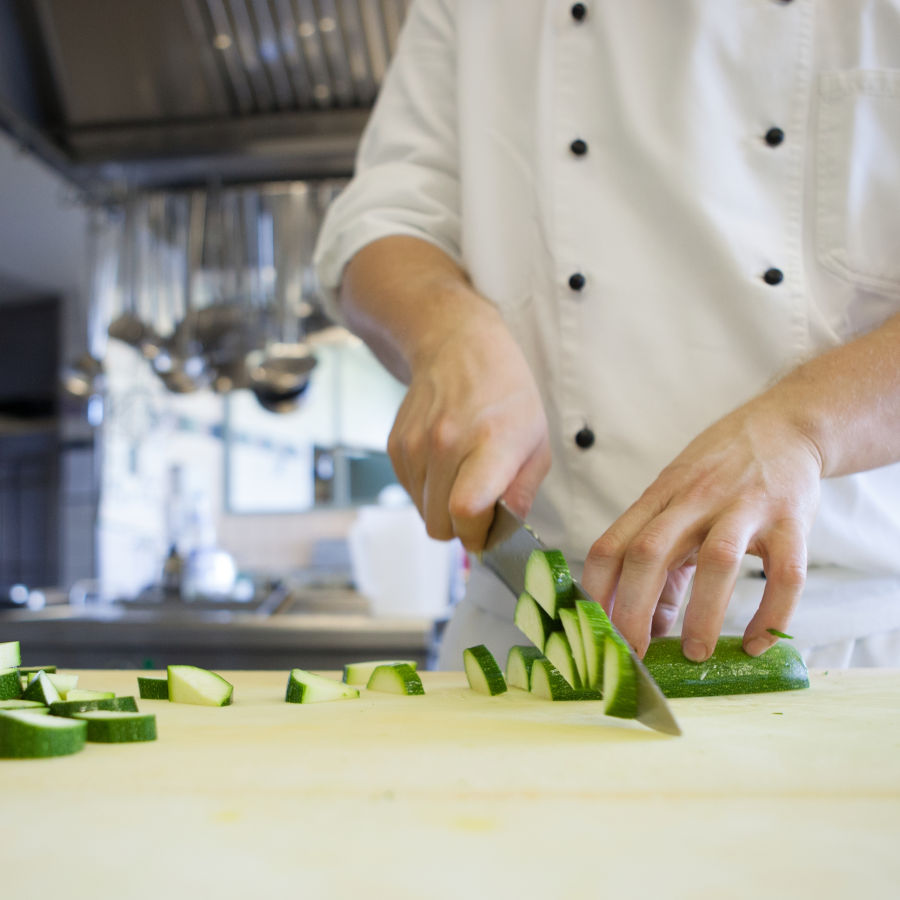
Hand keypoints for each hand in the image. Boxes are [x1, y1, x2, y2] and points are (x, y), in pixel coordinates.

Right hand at [387, 306, 550, 550]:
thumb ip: (522, 493)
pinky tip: (445, 464)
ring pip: (423, 513)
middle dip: (461, 528)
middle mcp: (446, 443)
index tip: (488, 534)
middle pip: (439, 523)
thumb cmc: (507, 397)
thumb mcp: (537, 442)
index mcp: (490, 442)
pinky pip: (410, 493)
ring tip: (464, 476)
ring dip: (443, 509)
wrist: (458, 348)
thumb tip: (503, 534)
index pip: (466, 511)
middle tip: (481, 507)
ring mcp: (415, 443)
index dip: (475, 536)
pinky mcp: (396, 445)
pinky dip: (428, 491)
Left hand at [581, 397, 823, 660]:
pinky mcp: (791, 520)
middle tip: (634, 654)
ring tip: (695, 653)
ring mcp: (744, 506)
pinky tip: (755, 643)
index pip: (611, 543)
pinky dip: (771, 614)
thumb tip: (649, 623)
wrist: (786, 425)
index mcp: (660, 496)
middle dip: (633, 608)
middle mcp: (695, 498)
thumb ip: (664, 560)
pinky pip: (785, 574)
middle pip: (649, 552)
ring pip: (716, 561)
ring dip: (702, 614)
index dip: (596, 589)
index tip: (594, 631)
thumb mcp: (678, 499)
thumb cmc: (721, 470)